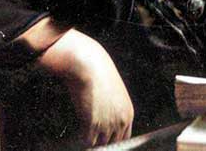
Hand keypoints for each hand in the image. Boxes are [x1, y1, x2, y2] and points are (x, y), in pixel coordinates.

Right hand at [36, 28, 134, 146]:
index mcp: (128, 113)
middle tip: (91, 137)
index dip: (112, 140)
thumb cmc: (98, 73)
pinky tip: (77, 135)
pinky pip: (88, 142)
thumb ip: (113, 108)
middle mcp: (121, 121)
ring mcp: (108, 124)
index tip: (103, 140)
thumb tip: (104, 118)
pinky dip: (81, 141)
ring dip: (91, 141)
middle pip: (112, 144)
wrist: (88, 64)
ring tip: (83, 135)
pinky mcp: (93, 124)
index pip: (124, 138)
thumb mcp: (113, 92)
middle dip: (101, 142)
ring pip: (100, 145)